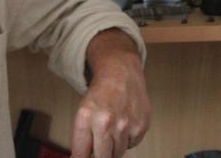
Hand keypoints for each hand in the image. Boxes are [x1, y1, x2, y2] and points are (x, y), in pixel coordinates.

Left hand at [70, 29, 149, 156]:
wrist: (121, 71)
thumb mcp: (83, 110)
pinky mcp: (141, 125)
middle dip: (99, 154)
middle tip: (99, 145)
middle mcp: (105, 120)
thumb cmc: (100, 92)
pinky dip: (127, 139)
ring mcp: (125, 124)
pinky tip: (124, 123)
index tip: (81, 157)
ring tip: (112, 128)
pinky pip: (131, 145)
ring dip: (114, 146)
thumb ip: (81, 136)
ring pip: (117, 153)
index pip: (80, 153)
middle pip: (102, 157)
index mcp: (86, 115)